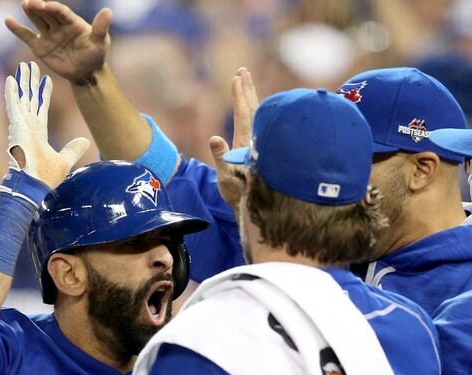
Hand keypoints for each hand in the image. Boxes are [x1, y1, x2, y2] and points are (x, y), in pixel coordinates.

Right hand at [5, 1, 111, 83]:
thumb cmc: (95, 55)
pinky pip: (27, 36)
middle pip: (47, 14)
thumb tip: (109, 11)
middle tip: (31, 3)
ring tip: (25, 5)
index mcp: (72, 22)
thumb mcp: (101, 42)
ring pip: (37, 21)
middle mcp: (58, 26)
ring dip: (31, 13)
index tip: (47, 6)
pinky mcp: (40, 46)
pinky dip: (17, 29)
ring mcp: (48, 35)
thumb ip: (101, 27)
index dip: (54, 8)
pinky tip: (8, 21)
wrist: (86, 73)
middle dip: (39, 8)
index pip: (61, 12)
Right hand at [5, 61, 89, 187]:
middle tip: (31, 66)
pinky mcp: (16, 127)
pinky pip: (13, 106)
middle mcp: (28, 127)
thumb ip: (73, 149)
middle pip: (30, 99)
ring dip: (22, 82)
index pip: (41, 108)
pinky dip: (12, 92)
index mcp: (38, 133)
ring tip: (23, 66)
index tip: (46, 80)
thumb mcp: (65, 160)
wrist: (33, 184)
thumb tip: (85, 141)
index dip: (43, 94)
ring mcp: (21, 126)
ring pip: (22, 98)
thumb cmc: (45, 177)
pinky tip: (12, 79)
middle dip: (31, 82)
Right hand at [210, 68, 258, 211]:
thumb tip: (214, 138)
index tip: (237, 77)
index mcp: (245, 144)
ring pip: (256, 115)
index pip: (243, 115)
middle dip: (247, 89)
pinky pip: (257, 123)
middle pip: (252, 110)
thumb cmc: (237, 194)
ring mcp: (255, 144)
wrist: (252, 207)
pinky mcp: (256, 148)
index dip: (239, 96)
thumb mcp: (225, 177)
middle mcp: (253, 141)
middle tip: (242, 70)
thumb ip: (220, 157)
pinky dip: (254, 109)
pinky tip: (253, 105)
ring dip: (251, 96)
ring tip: (245, 81)